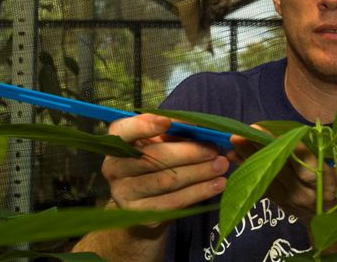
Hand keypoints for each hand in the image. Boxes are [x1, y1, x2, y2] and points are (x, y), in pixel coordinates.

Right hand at [102, 114, 229, 211]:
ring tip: (221, 165)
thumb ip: (176, 131)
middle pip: (152, 158)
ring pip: (166, 181)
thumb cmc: (157, 158)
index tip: (168, 122)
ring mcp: (125, 193)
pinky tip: (217, 185)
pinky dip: (198, 192)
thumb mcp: (161, 140)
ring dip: (198, 172)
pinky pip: (173, 202)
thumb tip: (201, 127)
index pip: (124, 131)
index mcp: (118, 141)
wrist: (145, 199)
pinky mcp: (140, 213)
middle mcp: (115, 167)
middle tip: (214, 149)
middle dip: (188, 152)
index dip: (144, 126)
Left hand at [227, 116, 336, 219]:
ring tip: (233, 140)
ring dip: (249, 158)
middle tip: (243, 131)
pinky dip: (247, 170)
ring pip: (268, 176)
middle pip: (282, 167)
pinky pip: (262, 185)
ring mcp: (292, 198)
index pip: (308, 160)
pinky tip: (233, 155)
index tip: (274, 131)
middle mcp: (308, 191)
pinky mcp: (281, 201)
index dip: (289, 146)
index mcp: (329, 180)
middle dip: (262, 149)